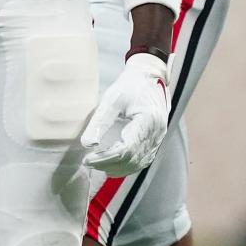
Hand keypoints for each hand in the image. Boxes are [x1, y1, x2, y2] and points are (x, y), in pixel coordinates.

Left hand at [81, 52, 170, 175]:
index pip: (125, 149)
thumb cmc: (130, 85)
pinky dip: (127, 166)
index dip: (105, 158)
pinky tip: (112, 165)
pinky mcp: (156, 140)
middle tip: (88, 162)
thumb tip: (87, 144)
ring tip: (97, 164)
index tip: (87, 159)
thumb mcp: (112, 100)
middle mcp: (156, 133)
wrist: (150, 77)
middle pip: (131, 159)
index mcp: (147, 121)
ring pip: (138, 163)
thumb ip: (100, 122)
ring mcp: (158, 138)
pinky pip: (143, 160)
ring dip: (117, 168)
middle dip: (108, 164)